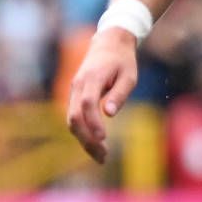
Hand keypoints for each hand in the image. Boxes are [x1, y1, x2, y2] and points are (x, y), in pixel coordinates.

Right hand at [64, 27, 139, 163]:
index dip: (93, 122)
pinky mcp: (75, 96)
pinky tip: (96, 145)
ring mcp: (74, 91)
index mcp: (91, 78)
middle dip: (87, 139)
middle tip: (104, 157)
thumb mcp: (129, 76)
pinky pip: (74, 117)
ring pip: (71, 120)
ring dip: (84, 140)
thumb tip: (109, 114)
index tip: (104, 139)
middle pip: (74, 117)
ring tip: (101, 157)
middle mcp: (78, 85)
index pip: (87, 103)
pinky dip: (83, 133)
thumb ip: (119, 94)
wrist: (108, 43)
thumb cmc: (122, 61)